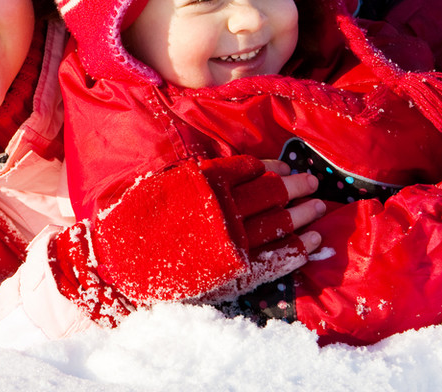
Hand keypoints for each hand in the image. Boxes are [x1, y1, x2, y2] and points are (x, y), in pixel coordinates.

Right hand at [50, 155, 323, 325]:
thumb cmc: (137, 219)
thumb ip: (201, 175)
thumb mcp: (167, 183)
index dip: (273, 168)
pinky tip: (311, 244)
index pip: (250, 170)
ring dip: (303, 216)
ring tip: (320, 208)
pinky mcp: (233, 273)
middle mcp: (223, 211)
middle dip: (296, 188)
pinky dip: (295, 251)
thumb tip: (237, 168)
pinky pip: (274, 260)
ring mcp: (231, 243)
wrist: (121, 265)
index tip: (288, 167)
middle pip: (271, 195)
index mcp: (205, 185)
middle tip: (314, 183)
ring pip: (279, 225)